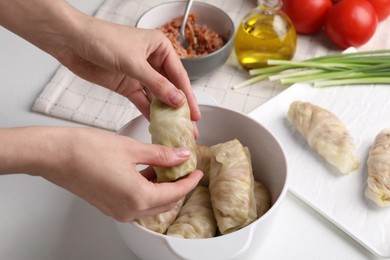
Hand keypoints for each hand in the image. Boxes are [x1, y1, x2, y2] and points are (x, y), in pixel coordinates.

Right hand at [0, 126, 202, 220]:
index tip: (197, 171)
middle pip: (164, 203)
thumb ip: (161, 155)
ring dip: (162, 188)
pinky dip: (147, 190)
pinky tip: (147, 171)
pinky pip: (136, 203)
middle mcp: (128, 210)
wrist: (55, 155)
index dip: (189, 182)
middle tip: (183, 168)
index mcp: (138, 197)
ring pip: (151, 205)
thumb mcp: (132, 149)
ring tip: (165, 166)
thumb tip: (181, 156)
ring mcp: (117, 210)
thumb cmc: (87, 150)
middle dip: (178, 186)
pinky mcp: (108, 206)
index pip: (175, 193)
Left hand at [59, 22, 200, 121]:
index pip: (179, 76)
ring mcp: (139, 74)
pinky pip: (142, 101)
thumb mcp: (134, 63)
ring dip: (165, 112)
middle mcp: (152, 61)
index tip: (195, 114)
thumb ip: (157, 84)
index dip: (188, 96)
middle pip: (170, 88)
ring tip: (175, 129)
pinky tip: (157, 124)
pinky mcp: (127, 85)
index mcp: (160, 48)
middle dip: (179, 107)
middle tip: (189, 126)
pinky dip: (149, 112)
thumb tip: (177, 100)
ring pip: (157, 96)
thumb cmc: (102, 39)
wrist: (71, 41)